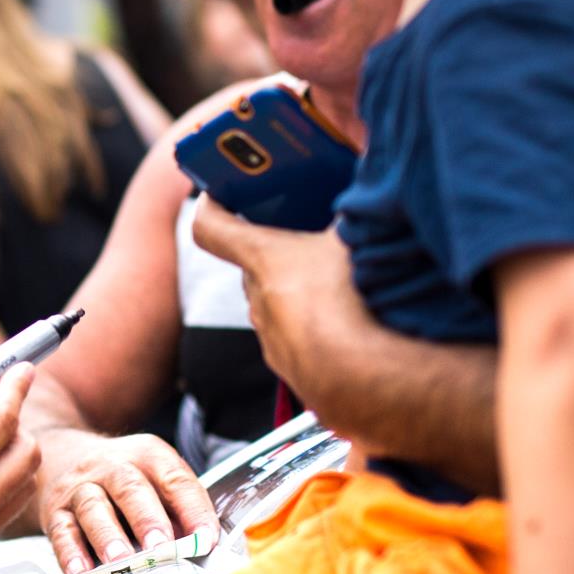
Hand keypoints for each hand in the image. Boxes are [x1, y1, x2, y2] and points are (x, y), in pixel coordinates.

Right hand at [33, 425, 216, 573]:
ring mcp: (80, 486)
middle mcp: (111, 465)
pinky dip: (70, 552)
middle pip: (130, 487)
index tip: (206, 541)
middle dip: (147, 519)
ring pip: (93, 507)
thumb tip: (202, 551)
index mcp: (148, 455)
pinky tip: (81, 571)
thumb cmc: (124, 481)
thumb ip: (178, 509)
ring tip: (121, 561)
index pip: (175, 479)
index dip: (193, 510)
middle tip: (162, 549)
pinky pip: (62, 531)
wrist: (63, 455)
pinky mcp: (55, 510)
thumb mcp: (155, 479)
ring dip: (108, 536)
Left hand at [190, 196, 355, 393]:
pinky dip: (316, 333)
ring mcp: (273, 340)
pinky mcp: (293, 372)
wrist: (363, 383)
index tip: (217, 196)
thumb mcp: (356, 240)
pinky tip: (351, 329)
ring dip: (297, 297)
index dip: (211, 208)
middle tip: (305, 241)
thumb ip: (351, 213)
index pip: (210, 227)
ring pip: (276, 307)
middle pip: (252, 269)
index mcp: (262, 258)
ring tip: (339, 289)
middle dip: (273, 255)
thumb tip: (362, 190)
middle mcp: (258, 300)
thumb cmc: (351, 303)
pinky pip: (297, 343)